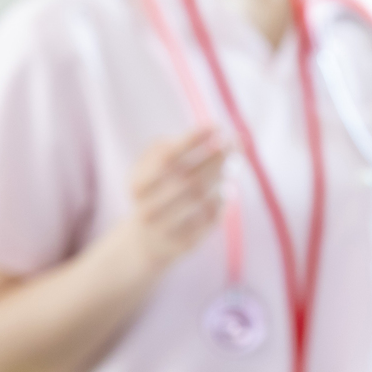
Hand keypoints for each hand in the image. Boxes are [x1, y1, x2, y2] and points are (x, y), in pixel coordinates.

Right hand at [124, 127, 229, 275]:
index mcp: (137, 185)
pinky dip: (221, 201)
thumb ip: (170, 147)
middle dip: (215, 158)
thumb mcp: (150, 168)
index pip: (167, 158)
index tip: (215, 126)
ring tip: (233, 164)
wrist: (145, 241)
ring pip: (201, 199)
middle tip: (234, 141)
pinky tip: (227, 189)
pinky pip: (209, 220)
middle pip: (189, 178)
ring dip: (221, 178)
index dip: (192, 140)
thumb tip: (213, 132)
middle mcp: (147, 209)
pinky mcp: (182, 245)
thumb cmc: (154, 192)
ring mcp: (164, 229)